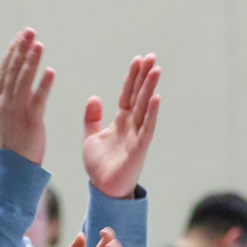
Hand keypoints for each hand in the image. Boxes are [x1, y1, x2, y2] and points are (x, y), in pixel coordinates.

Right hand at [0, 28, 54, 164]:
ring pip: (24, 81)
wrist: (11, 168)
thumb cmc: (9, 142)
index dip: (12, 51)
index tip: (20, 36)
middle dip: (21, 49)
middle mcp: (5, 103)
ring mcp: (17, 112)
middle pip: (13, 70)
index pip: (5, 70)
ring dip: (31, 61)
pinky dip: (44, 85)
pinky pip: (38, 100)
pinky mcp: (31, 122)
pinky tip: (50, 71)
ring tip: (39, 44)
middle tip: (29, 31)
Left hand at [82, 54, 161, 198]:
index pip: (127, 94)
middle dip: (145, 76)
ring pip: (145, 108)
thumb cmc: (99, 166)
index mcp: (120, 122)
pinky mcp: (139, 149)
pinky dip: (152, 113)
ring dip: (150, 88)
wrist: (103, 190)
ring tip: (156, 69)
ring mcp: (137, 136)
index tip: (137, 60)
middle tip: (152, 56)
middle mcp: (131, 126)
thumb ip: (92, 118)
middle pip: (139, 96)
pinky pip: (147, 128)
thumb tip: (94, 97)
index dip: (132, 78)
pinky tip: (156, 97)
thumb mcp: (90, 137)